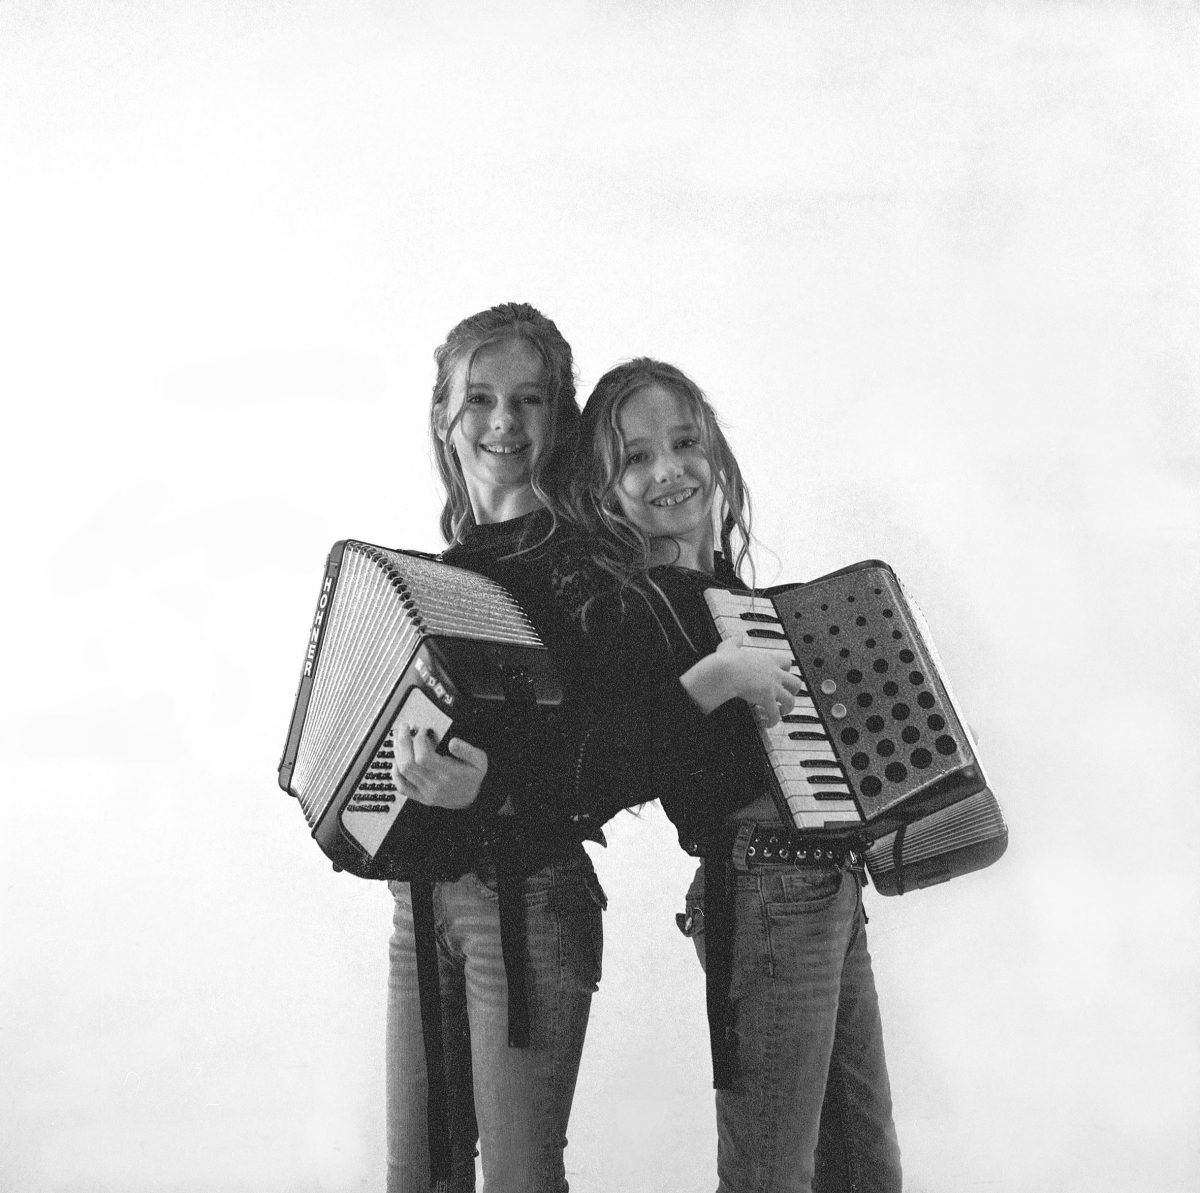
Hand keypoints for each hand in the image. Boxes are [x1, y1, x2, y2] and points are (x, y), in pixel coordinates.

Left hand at [390, 724, 488, 809]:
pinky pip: (401, 786)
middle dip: (403, 741)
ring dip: (398, 752)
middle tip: (404, 728)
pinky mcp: (420, 797)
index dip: (419, 740)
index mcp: (449, 774)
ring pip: (403, 772)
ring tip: (399, 739)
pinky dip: (395, 772)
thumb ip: (467, 750)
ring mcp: (426, 792)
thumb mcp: (480, 761)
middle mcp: (435, 784)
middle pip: (409, 763)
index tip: (423, 730)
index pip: (424, 757)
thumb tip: (452, 742)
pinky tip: (397, 760)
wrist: (471, 800)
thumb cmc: (473, 777)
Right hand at [681, 634, 803, 725]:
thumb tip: (736, 638)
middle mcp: (774, 673)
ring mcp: (772, 687)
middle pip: (796, 682)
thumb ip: (735, 642)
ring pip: (791, 700)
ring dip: (787, 708)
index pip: (787, 662)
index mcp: (767, 660)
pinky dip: (773, 720)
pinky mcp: (767, 698)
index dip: (786, 669)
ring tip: (780, 713)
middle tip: (786, 696)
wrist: (726, 672)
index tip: (782, 675)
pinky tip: (767, 723)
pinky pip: (775, 713)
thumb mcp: (731, 647)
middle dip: (793, 691)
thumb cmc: (727, 661)